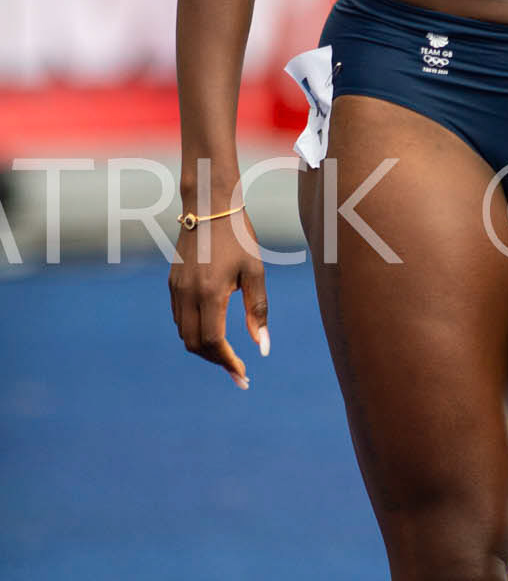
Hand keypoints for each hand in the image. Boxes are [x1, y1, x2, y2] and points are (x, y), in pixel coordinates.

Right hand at [168, 214, 269, 390]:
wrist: (209, 206)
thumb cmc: (240, 237)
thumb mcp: (256, 272)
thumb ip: (257, 311)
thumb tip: (262, 347)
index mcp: (210, 292)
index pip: (214, 341)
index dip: (227, 362)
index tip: (243, 375)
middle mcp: (187, 294)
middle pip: (195, 344)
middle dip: (216, 360)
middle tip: (237, 369)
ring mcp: (176, 289)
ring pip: (184, 333)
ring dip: (204, 348)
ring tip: (227, 354)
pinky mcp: (172, 283)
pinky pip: (180, 318)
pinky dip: (195, 332)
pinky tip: (213, 331)